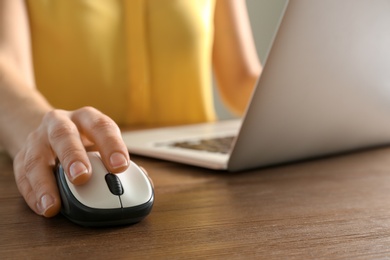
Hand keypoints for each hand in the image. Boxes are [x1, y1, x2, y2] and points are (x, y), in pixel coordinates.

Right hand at [13, 107, 129, 216]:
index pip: (101, 126)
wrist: (50, 132)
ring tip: (54, 204)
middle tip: (82, 177)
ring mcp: (38, 139)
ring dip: (45, 182)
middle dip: (73, 156)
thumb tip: (141, 182)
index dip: (111, 145)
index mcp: (87, 119)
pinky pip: (23, 175)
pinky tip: (43, 206)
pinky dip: (33, 193)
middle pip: (64, 135)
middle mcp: (60, 123)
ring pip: (37, 157)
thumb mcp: (102, 143)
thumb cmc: (84, 140)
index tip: (120, 166)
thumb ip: (118, 161)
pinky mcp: (22, 155)